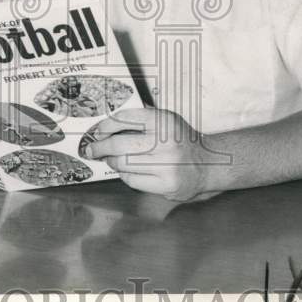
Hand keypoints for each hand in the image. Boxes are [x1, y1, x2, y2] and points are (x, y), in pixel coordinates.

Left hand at [85, 107, 221, 202]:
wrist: (209, 163)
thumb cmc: (182, 141)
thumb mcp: (167, 120)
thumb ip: (143, 117)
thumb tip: (110, 120)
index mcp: (164, 121)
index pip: (126, 118)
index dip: (107, 125)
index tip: (99, 130)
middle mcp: (166, 142)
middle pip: (119, 144)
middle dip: (101, 147)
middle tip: (93, 148)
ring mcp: (166, 165)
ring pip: (123, 164)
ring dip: (111, 161)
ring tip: (110, 159)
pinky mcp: (165, 185)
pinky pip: (133, 180)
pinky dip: (124, 175)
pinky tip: (125, 171)